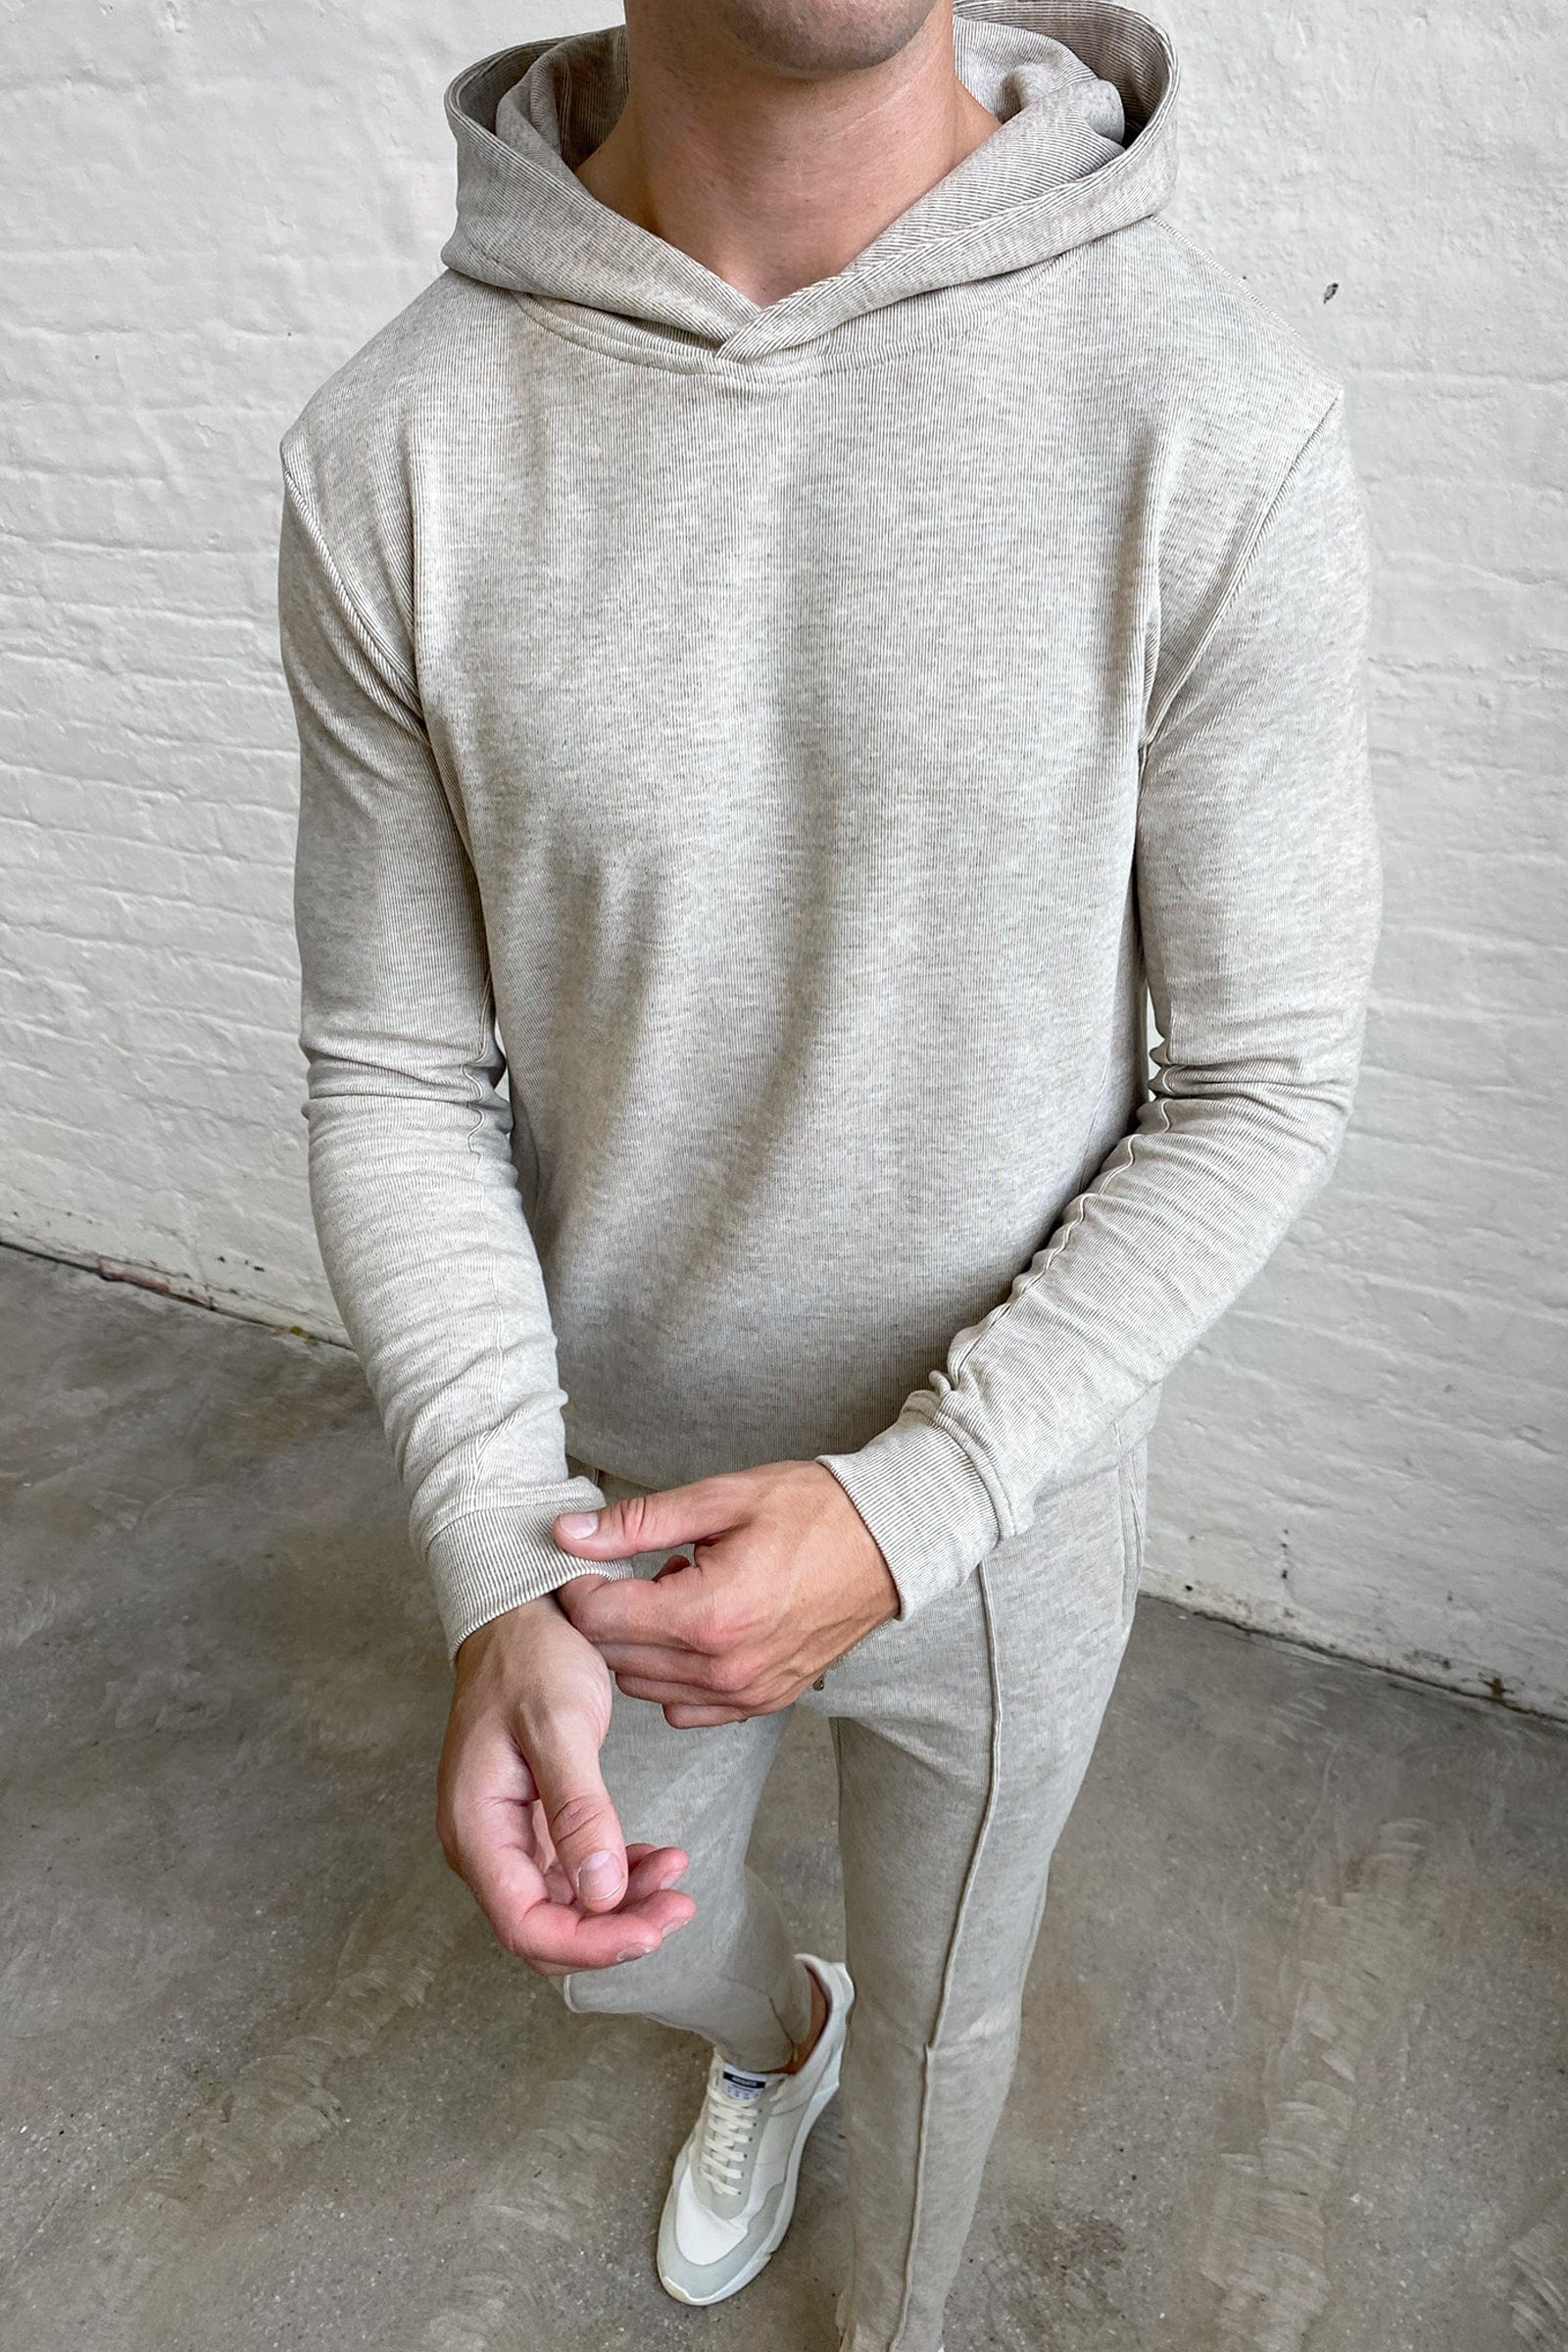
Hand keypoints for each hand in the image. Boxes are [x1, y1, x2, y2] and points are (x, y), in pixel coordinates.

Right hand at [437, 1593, 695, 1973]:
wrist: (522, 1612)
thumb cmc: (530, 1657)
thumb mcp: (559, 1725)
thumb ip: (577, 1810)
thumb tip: (600, 1894)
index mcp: (476, 1827)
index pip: (524, 1926)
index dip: (587, 1945)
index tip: (649, 1933)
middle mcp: (484, 1841)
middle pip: (547, 1925)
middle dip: (614, 1928)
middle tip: (680, 1905)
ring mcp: (507, 1832)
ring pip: (566, 1902)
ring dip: (623, 1901)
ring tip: (677, 1871)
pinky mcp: (532, 1818)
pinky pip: (573, 1869)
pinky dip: (616, 1871)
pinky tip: (655, 1856)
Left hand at [551, 1460, 898, 1726]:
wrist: (888, 1543)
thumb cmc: (812, 1511)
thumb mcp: (720, 1499)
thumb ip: (637, 1523)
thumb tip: (568, 1535)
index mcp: (708, 1613)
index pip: (599, 1619)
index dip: (579, 1586)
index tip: (587, 1560)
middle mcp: (724, 1666)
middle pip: (615, 1658)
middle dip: (604, 1613)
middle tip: (623, 1569)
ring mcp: (746, 1692)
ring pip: (644, 1687)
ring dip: (638, 1644)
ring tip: (670, 1594)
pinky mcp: (763, 1701)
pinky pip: (686, 1707)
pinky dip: (673, 1673)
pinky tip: (694, 1628)